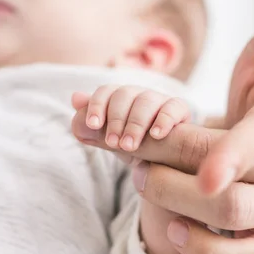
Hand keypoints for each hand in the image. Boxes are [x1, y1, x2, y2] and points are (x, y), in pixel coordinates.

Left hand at [72, 86, 189, 151]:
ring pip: (146, 102)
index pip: (105, 92)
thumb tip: (75, 99)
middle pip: (124, 96)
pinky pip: (172, 108)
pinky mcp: (178, 110)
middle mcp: (137, 95)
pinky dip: (164, 120)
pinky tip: (156, 135)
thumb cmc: (132, 146)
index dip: (97, 106)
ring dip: (135, 124)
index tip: (94, 125)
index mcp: (118, 98)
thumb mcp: (109, 140)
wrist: (163, 161)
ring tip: (130, 146)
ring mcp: (159, 101)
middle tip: (113, 144)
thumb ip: (91, 125)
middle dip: (116, 120)